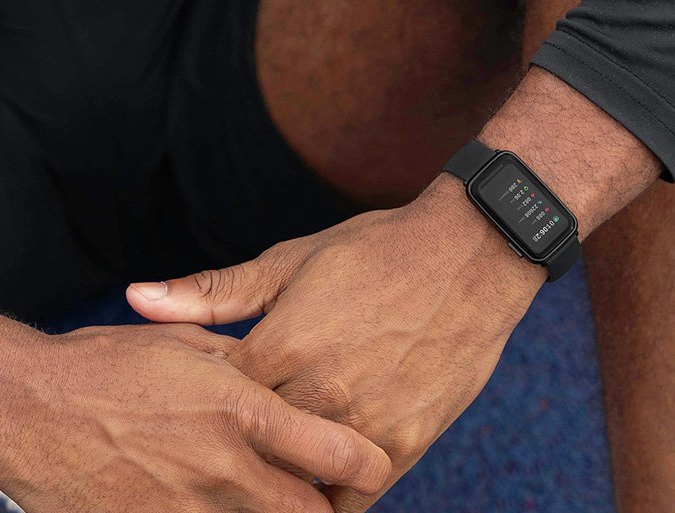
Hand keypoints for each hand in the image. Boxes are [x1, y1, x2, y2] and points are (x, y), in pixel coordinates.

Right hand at [0, 323, 389, 512]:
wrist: (28, 406)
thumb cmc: (111, 363)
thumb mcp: (191, 346)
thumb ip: (247, 365)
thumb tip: (285, 372)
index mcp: (244, 409)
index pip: (337, 455)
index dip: (367, 467)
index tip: (371, 467)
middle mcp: (225, 466)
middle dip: (325, 509)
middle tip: (324, 496)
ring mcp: (187, 510)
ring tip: (272, 498)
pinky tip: (219, 505)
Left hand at [128, 176, 545, 510]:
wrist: (473, 254)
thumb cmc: (380, 251)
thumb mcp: (294, 259)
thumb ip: (214, 292)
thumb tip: (135, 297)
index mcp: (279, 347)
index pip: (212, 406)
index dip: (202, 408)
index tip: (203, 404)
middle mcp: (317, 393)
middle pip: (250, 451)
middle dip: (236, 449)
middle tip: (232, 444)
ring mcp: (363, 423)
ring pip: (298, 482)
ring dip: (280, 478)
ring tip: (274, 465)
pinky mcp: (406, 442)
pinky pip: (353, 496)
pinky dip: (330, 494)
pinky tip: (320, 479)